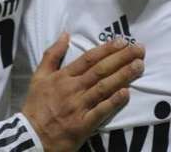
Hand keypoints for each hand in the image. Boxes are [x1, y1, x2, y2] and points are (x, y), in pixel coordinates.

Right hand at [21, 33, 144, 151]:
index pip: (88, 58)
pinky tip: (126, 93)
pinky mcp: (83, 124)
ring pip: (103, 87)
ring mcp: (78, 106)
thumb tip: (65, 34)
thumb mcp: (38, 76)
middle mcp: (73, 89)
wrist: (31, 136)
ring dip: (123, 75)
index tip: (122, 41)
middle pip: (100, 70)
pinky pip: (101, 111)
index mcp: (63, 76)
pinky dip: (113, 102)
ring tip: (139, 66)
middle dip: (121, 58)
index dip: (107, 49)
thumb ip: (52, 55)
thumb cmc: (36, 105)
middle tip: (139, 49)